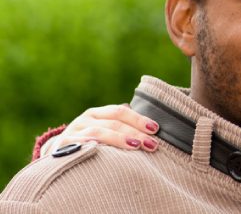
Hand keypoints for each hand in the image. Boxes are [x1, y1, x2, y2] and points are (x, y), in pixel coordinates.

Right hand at [41, 104, 159, 155]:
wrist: (55, 157)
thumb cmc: (88, 145)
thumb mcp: (101, 131)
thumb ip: (120, 127)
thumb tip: (150, 127)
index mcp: (96, 114)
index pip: (119, 111)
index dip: (138, 119)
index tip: (155, 129)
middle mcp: (84, 120)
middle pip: (113, 122)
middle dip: (135, 132)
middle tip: (152, 144)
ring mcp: (73, 132)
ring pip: (99, 132)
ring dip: (119, 139)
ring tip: (136, 146)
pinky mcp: (63, 146)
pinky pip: (80, 145)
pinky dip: (94, 146)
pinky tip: (107, 152)